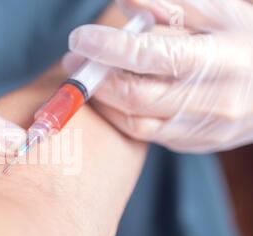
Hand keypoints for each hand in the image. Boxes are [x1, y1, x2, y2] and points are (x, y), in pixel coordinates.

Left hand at [65, 0, 252, 152]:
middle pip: (136, 96)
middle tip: (75, 60)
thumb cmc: (249, 42)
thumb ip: (171, 5)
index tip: (80, 38)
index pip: (152, 56)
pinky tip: (114, 98)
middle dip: (97, 78)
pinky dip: (123, 116)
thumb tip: (123, 2)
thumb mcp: (221, 12)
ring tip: (89, 79)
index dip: (109, 48)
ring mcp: (203, 128)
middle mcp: (212, 100)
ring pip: (136, 122)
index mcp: (220, 59)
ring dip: (104, 102)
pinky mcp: (195, 144)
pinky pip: (148, 135)